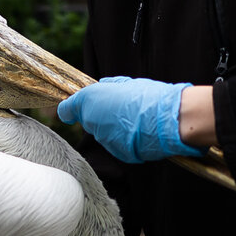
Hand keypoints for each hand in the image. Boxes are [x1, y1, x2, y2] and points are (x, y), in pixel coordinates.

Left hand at [57, 76, 205, 162]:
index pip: (67, 109)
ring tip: (135, 119)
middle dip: (101, 115)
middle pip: (90, 121)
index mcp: (89, 101)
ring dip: (115, 128)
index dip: (70, 109)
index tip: (74, 109)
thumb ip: (108, 86)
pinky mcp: (118, 153)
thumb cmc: (148, 96)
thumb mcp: (125, 83)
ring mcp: (105, 140)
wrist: (167, 119)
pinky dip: (126, 139)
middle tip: (121, 107)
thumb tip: (101, 86)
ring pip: (104, 133)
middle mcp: (92, 122)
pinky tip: (140, 131)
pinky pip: (118, 145)